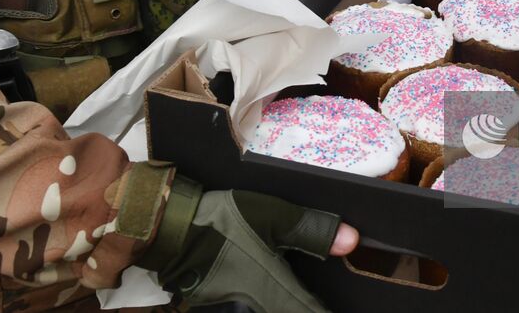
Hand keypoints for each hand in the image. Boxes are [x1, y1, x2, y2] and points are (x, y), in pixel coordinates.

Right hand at [146, 177, 357, 311]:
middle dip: (305, 307)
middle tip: (314, 303)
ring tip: (297, 298)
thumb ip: (310, 229)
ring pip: (268, 312)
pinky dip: (264, 304)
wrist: (168, 230)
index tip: (339, 309)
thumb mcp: (270, 215)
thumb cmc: (221, 222)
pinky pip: (247, 309)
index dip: (324, 312)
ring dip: (285, 304)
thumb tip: (351, 241)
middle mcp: (255, 308)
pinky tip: (267, 295)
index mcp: (274, 290)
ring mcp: (233, 310)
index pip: (311, 312)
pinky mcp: (216, 306)